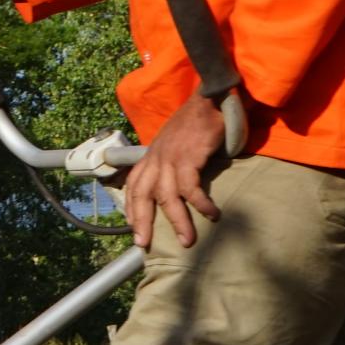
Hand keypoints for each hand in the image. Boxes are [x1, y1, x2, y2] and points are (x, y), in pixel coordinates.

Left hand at [124, 92, 226, 250]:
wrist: (209, 99)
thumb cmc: (195, 123)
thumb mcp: (175, 144)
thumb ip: (171, 163)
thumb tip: (176, 184)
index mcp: (151, 157)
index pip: (134, 186)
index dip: (132, 208)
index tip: (134, 228)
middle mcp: (155, 158)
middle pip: (142, 195)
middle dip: (142, 222)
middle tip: (143, 244)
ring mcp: (170, 158)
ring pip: (166, 197)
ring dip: (178, 221)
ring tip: (187, 240)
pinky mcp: (188, 157)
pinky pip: (190, 187)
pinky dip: (200, 203)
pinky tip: (212, 214)